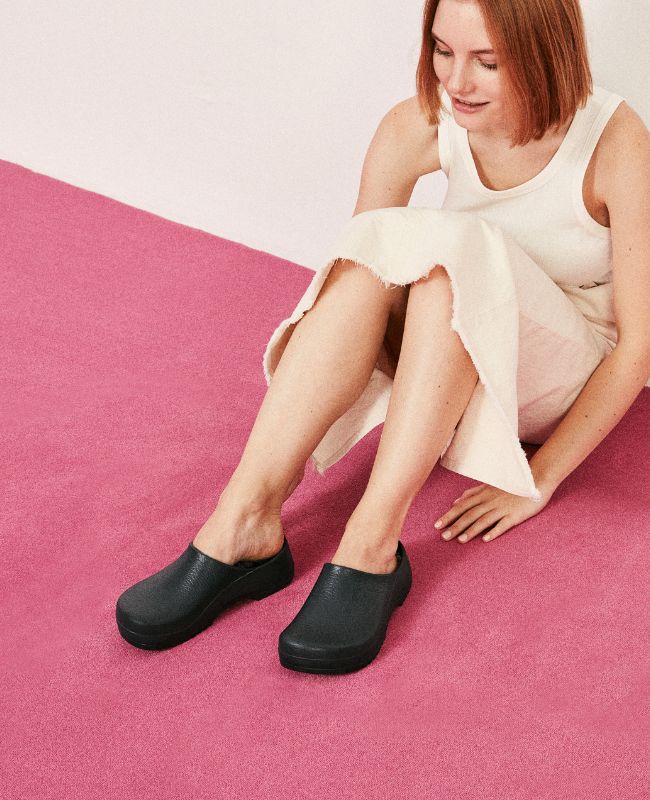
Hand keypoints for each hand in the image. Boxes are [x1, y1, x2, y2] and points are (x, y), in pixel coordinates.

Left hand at [433, 482, 554, 542]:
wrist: (536, 480)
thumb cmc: (511, 485)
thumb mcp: (489, 486)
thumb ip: (472, 493)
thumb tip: (456, 501)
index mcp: (483, 494)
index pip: (462, 506)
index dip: (449, 515)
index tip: (437, 525)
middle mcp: (491, 501)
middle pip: (470, 514)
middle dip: (455, 525)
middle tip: (443, 536)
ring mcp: (503, 508)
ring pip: (484, 520)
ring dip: (471, 530)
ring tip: (460, 540)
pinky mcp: (515, 515)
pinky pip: (503, 524)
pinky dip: (494, 531)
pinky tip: (485, 539)